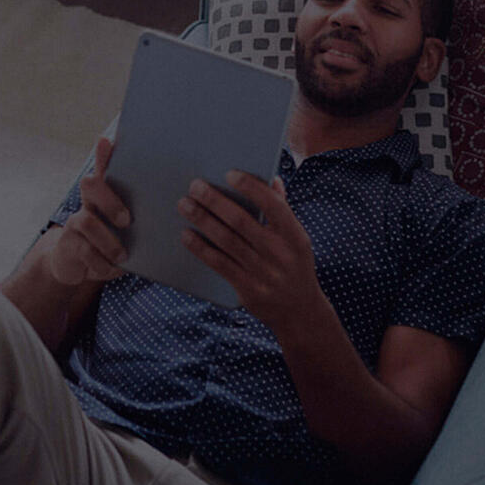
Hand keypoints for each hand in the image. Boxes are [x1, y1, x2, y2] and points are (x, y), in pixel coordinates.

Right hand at [47, 137, 132, 286]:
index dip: (104, 156)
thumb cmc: (108, 243)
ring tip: (123, 255)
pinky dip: (102, 263)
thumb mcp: (125, 230)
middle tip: (127, 221)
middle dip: (110, 199)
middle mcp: (87, 204)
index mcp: (105, 196)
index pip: (104, 169)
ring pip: (87, 222)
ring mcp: (75, 223)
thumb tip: (179, 209)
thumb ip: (141, 218)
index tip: (107, 141)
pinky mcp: (68, 244)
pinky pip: (85, 250)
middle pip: (90, 184)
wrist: (74, 266)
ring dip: (109, 241)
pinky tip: (111, 269)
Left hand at [177, 171, 322, 326]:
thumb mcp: (297, 239)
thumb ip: (283, 210)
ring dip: (202, 220)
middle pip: (241, 221)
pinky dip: (201, 248)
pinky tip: (186, 235)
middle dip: (215, 201)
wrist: (299, 311)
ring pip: (226, 241)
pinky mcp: (248, 290)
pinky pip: (219, 264)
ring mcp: (263, 273)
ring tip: (184, 205)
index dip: (251, 188)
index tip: (229, 174)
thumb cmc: (293, 265)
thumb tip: (271, 179)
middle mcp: (280, 253)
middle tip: (195, 186)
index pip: (273, 205)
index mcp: (294, 236)